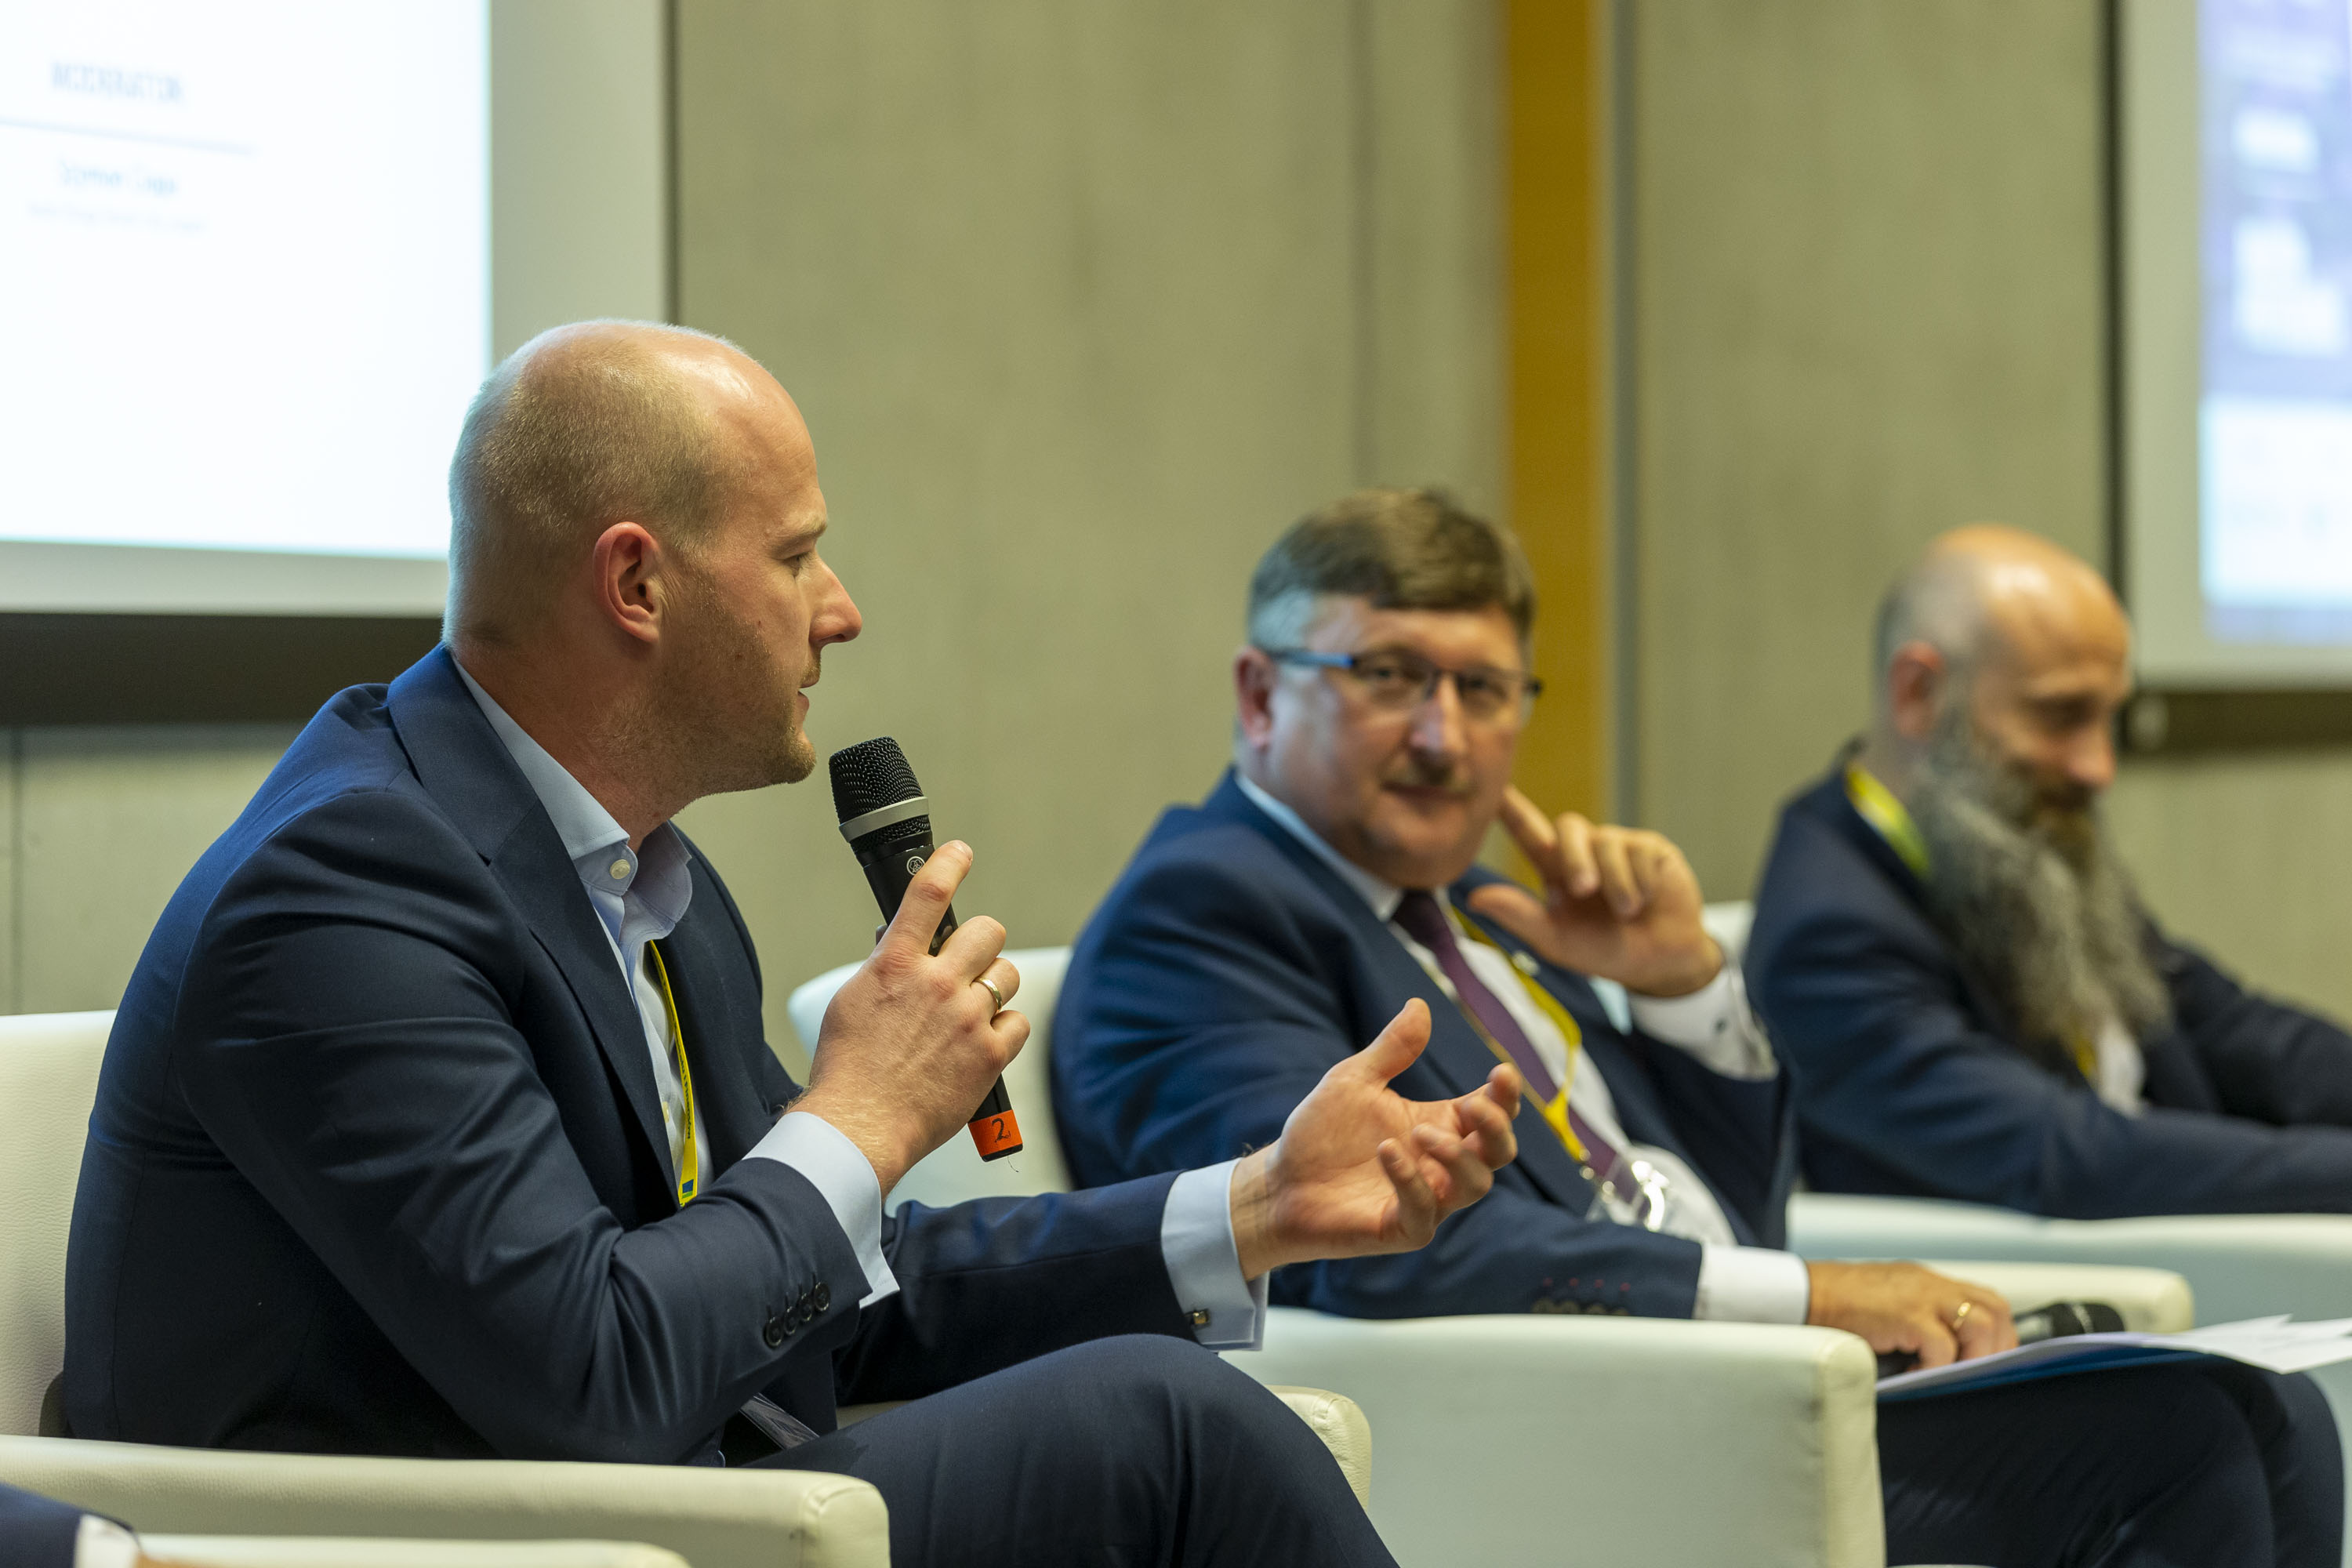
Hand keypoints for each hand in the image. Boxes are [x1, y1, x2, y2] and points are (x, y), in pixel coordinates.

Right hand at [795, 842, 1026, 1194]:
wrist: (858, 1126)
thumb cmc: (848, 1070)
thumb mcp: (853, 1000)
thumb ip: (886, 968)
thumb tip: (905, 948)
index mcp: (896, 965)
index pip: (927, 894)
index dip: (948, 863)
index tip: (960, 853)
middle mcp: (937, 983)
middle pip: (986, 931)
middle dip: (979, 943)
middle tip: (966, 963)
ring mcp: (967, 1018)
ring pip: (1006, 974)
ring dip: (992, 987)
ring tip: (968, 1011)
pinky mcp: (989, 1054)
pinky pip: (1017, 1022)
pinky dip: (1003, 1030)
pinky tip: (979, 1044)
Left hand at [1229, 1000, 1520, 1278]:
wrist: (1278, 1182)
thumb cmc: (1319, 1133)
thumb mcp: (1354, 1080)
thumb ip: (1392, 1049)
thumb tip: (1420, 1003)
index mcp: (1438, 1125)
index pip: (1490, 1112)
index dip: (1505, 1095)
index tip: (1501, 1071)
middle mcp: (1439, 1164)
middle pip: (1498, 1152)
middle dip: (1497, 1128)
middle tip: (1473, 1105)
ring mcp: (1425, 1200)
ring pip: (1475, 1186)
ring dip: (1457, 1157)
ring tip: (1420, 1132)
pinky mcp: (1401, 1229)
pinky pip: (1425, 1212)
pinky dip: (1412, 1181)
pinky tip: (1387, 1152)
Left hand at [1462, 786, 1720, 996]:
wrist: (1662, 962)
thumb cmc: (1605, 951)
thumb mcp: (1559, 942)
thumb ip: (1520, 917)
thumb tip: (1475, 898)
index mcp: (1556, 871)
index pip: (1529, 831)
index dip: (1511, 807)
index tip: (1492, 783)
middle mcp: (1586, 851)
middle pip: (1569, 826)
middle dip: (1575, 857)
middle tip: (1584, 889)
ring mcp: (1619, 846)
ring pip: (1608, 841)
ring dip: (1616, 883)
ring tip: (1628, 913)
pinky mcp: (1651, 848)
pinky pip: (1640, 851)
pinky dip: (1642, 882)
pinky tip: (1648, 900)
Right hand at [1805, 1261, 2015, 1367]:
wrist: (1802, 1294)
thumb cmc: (1836, 1307)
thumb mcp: (1887, 1305)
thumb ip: (1916, 1319)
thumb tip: (1943, 1360)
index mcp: (1927, 1282)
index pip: (1986, 1301)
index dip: (1996, 1334)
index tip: (1984, 1361)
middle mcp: (1931, 1284)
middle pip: (1996, 1309)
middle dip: (1996, 1346)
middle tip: (1973, 1372)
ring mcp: (1921, 1296)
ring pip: (1981, 1324)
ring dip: (1972, 1357)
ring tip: (1948, 1375)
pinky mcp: (1907, 1315)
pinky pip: (1943, 1347)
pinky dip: (1936, 1368)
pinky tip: (1913, 1375)